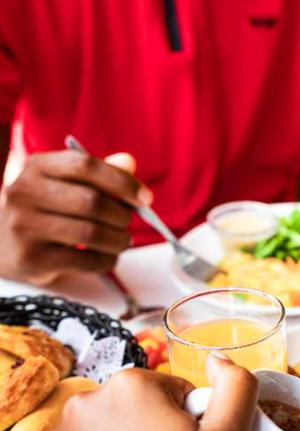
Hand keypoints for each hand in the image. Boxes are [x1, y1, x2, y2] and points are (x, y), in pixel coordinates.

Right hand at [0, 149, 151, 284]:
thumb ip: (101, 173)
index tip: (145, 198)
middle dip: (122, 215)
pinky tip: (107, 256)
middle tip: (129, 223)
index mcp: (38, 166)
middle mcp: (25, 192)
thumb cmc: (47, 209)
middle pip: (92, 202)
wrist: (4, 244)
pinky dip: (107, 259)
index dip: (122, 181)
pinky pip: (86, 260)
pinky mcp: (32, 258)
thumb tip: (130, 162)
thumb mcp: (68, 183)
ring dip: (119, 240)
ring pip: (92, 233)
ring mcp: (25, 227)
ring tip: (122, 241)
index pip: (85, 165)